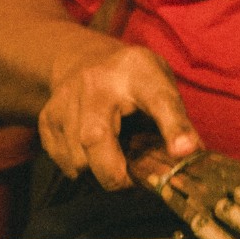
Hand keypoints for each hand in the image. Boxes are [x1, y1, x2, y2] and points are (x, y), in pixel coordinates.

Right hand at [39, 39, 200, 189]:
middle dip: (115, 173)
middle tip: (131, 179)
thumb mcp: (161, 87)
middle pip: (96, 138)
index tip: (185, 151)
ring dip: (97, 172)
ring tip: (111, 156)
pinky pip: (63, 162)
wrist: (84, 59)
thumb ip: (177, 122)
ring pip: (77, 159)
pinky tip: (90, 151)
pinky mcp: (47, 117)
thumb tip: (192, 158)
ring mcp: (66, 99)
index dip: (174, 128)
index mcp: (138, 72)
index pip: (160, 100)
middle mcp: (96, 82)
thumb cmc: (133, 81)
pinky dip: (79, 168)